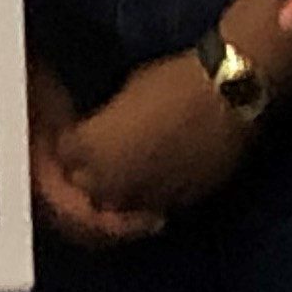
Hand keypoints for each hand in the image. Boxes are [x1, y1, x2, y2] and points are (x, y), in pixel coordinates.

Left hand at [59, 50, 249, 222]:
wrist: (226, 98)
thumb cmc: (171, 82)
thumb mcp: (124, 92)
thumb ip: (106, 120)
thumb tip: (102, 128)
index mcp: (93, 148)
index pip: (65, 154)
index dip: (74, 141)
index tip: (82, 130)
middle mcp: (113, 181)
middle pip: (86, 186)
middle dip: (90, 170)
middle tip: (102, 150)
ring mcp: (146, 198)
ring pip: (119, 206)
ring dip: (118, 190)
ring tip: (129, 168)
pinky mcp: (178, 205)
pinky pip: (152, 208)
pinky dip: (150, 197)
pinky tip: (157, 178)